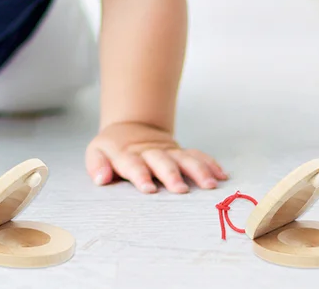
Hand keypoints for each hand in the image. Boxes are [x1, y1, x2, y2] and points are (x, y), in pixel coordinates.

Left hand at [85, 122, 227, 193]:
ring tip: (210, 184)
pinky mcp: (180, 152)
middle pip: (162, 162)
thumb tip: (101, 179)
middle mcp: (150, 152)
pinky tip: (222, 175)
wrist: (131, 127)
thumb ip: (97, 165)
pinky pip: (197, 155)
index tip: (149, 188)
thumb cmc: (112, 149)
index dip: (140, 175)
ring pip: (184, 158)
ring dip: (198, 170)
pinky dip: (209, 163)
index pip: (133, 164)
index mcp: (127, 154)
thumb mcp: (97, 153)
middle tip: (181, 190)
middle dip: (172, 174)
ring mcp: (167, 151)